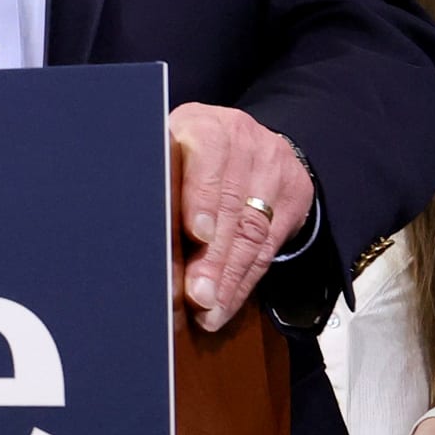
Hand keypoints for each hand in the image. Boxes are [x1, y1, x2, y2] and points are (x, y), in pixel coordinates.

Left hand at [169, 103, 314, 331]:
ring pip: (252, 229)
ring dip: (229, 277)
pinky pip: (269, 245)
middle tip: (197, 294)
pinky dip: (244, 280)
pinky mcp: (294, 193)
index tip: (196, 234)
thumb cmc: (189, 156)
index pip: (208, 155)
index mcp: (203, 124)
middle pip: (230, 203)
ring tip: (210, 310)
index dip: (202, 196)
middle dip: (213, 256)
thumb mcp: (169, 153)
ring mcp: (272, 165)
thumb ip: (159, 183)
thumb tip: (140, 235)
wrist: (248, 140)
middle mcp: (242, 140)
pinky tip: (227, 302)